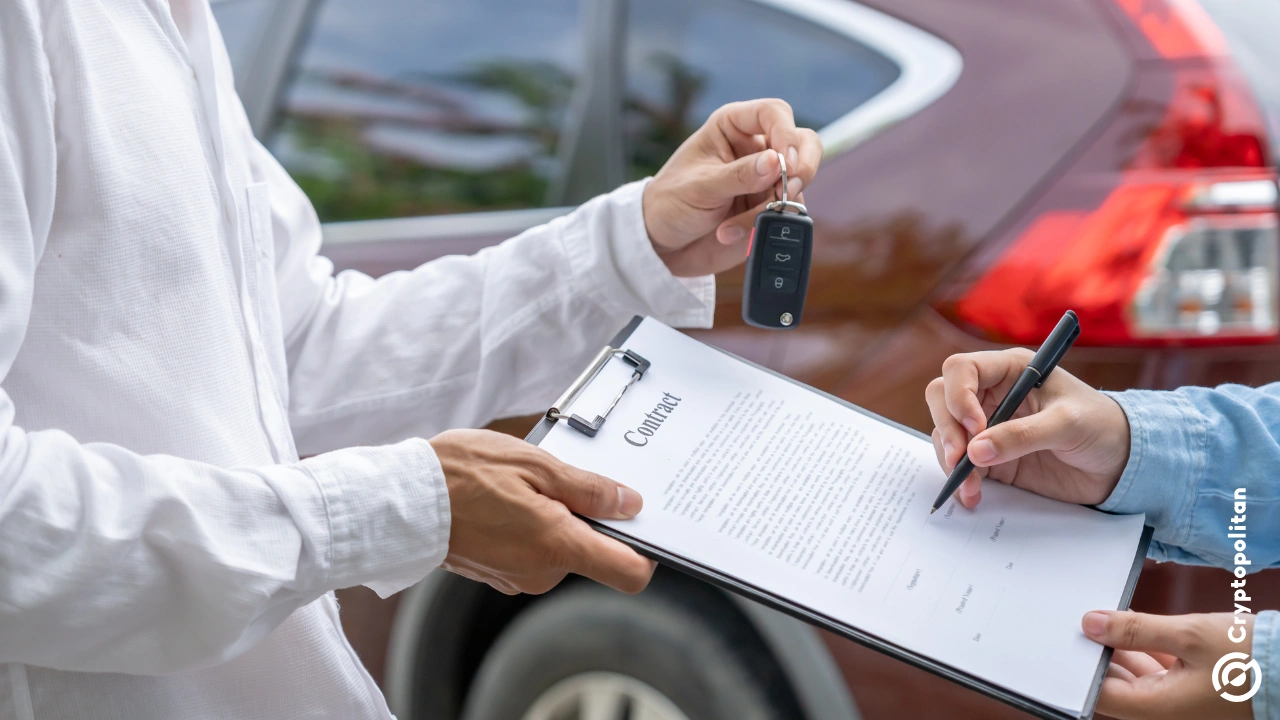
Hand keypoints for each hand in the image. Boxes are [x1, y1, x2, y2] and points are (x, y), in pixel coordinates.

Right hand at [430, 429, 655, 594]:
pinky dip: (530, 527)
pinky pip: (532, 551)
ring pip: (560, 548)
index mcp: (558, 546)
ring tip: (523, 484)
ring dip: (554, 517)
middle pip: (592, 552)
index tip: (642, 524)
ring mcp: (518, 578)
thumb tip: (629, 503)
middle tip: (559, 479)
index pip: (628, 572)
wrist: (400, 501)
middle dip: (586, 516)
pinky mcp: (499, 574)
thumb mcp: (535, 464)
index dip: (645, 551)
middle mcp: (542, 573)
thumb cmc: (461, 475)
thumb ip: (588, 488)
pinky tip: (506, 499)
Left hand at [642, 99, 822, 276]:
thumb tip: (776, 162)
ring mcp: (766, 180)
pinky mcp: (769, 209)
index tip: (784, 163)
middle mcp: (755, 149)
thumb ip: (738, 175)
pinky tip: (732, 234)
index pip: (774, 112)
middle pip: (803, 142)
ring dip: (776, 205)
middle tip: (787, 189)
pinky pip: (788, 214)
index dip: (785, 133)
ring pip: (799, 182)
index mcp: (733, 127)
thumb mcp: (699, 187)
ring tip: (738, 223)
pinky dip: (766, 226)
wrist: (662, 245)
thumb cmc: (670, 203)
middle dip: (802, 167)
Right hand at [925, 349, 1130, 507]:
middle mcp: (992, 395)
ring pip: (945, 433)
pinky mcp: (990, 458)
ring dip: (950, 458)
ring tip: (970, 485)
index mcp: (1010, 371)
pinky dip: (959, 480)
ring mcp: (988, 427)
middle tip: (960, 457)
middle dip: (947, 428)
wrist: (1120, 465)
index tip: (977, 427)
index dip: (959, 395)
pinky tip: (972, 495)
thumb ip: (1022, 436)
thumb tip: (975, 452)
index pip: (962, 369)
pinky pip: (959, 464)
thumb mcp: (1067, 424)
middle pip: (942, 399)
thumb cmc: (1102, 427)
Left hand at [1082, 610, 1256, 718]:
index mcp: (1158, 708)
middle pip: (1113, 686)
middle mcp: (1164, 711)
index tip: (1067, 638)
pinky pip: (1154, 673)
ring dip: (1117, 651)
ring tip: (1103, 620)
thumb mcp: (1189, 634)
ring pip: (1133, 678)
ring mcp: (1178, 702)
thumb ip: (1135, 629)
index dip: (1078, 668)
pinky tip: (1132, 626)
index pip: (1100, 694)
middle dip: (1095, 656)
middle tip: (1080, 623)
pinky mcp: (1190, 689)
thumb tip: (1091, 624)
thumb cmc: (1250, 658)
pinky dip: (1141, 651)